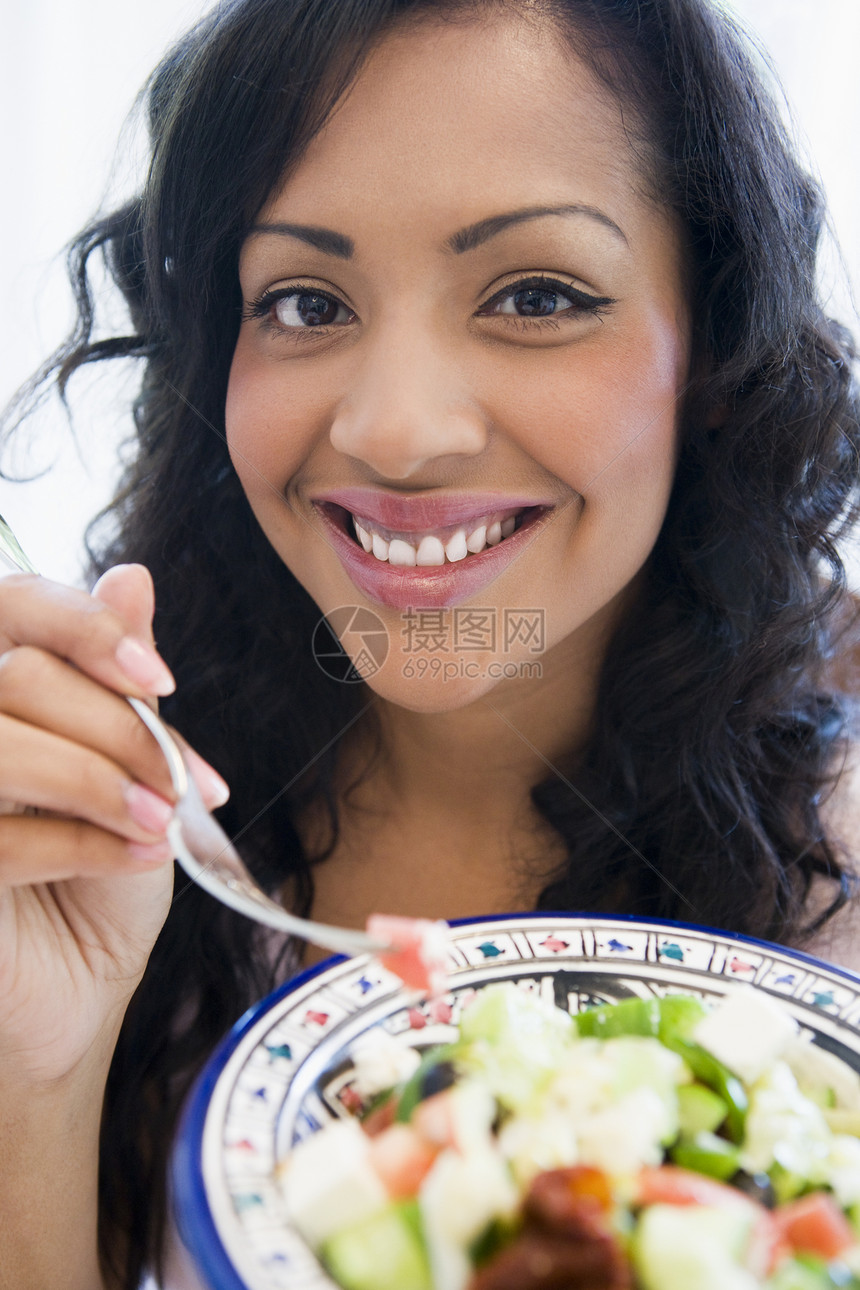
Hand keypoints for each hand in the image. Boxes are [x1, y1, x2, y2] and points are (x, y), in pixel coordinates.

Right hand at [0, 564, 226, 1086]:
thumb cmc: (102, 875)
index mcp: (3, 685)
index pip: (17, 605)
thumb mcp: (132, 770)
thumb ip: (118, 680)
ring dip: (98, 782)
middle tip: (184, 788)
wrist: (77, 991)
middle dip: (119, 731)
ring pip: (2, 738)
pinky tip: (132, 860)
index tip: (162, 682)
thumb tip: (131, 575)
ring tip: (158, 825)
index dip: (89, 629)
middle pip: (18, 675)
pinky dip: (77, 843)